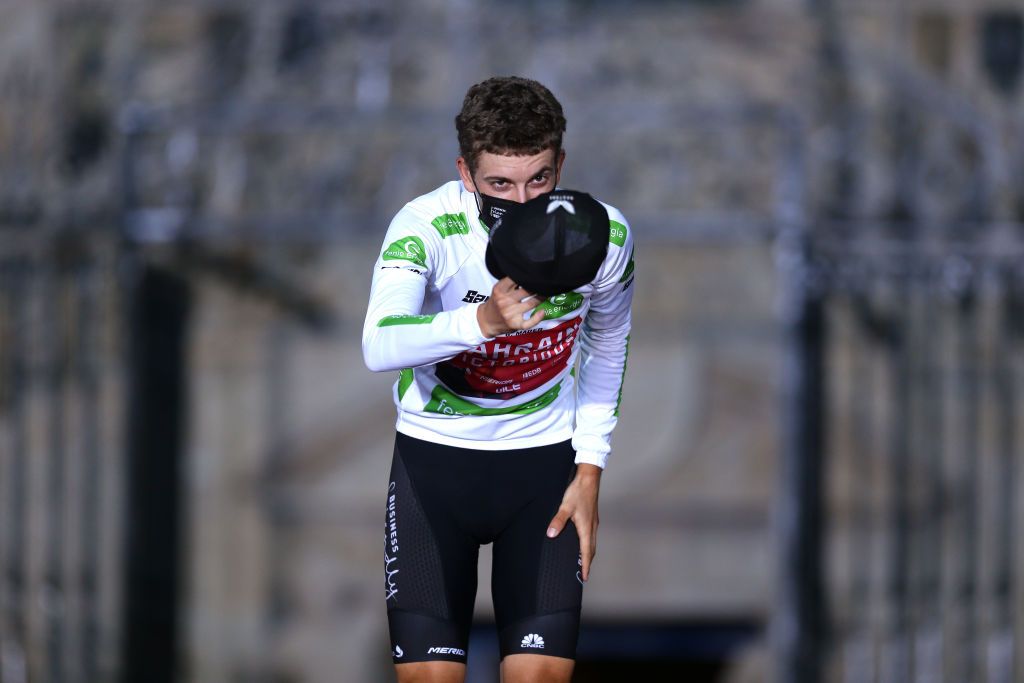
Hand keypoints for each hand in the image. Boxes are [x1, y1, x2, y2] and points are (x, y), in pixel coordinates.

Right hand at [476, 277, 545, 336]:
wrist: (486, 321)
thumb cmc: (495, 303)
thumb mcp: (498, 290)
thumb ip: (510, 283)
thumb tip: (530, 275)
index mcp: (499, 290)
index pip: (517, 278)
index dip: (528, 276)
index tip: (536, 274)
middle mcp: (504, 301)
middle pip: (527, 290)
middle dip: (538, 286)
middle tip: (545, 284)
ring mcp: (510, 313)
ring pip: (532, 303)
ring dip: (542, 297)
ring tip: (547, 293)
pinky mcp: (515, 324)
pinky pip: (529, 322)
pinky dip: (537, 318)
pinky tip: (542, 312)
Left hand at [546, 463, 601, 581]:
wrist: (589, 478)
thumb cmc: (578, 491)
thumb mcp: (565, 506)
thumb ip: (558, 521)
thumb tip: (551, 534)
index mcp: (586, 527)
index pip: (586, 552)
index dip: (585, 566)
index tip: (584, 578)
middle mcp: (592, 527)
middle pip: (591, 550)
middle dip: (587, 563)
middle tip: (582, 575)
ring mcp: (593, 522)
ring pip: (591, 543)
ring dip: (587, 554)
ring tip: (582, 563)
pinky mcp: (591, 518)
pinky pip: (591, 536)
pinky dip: (587, 544)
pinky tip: (581, 543)